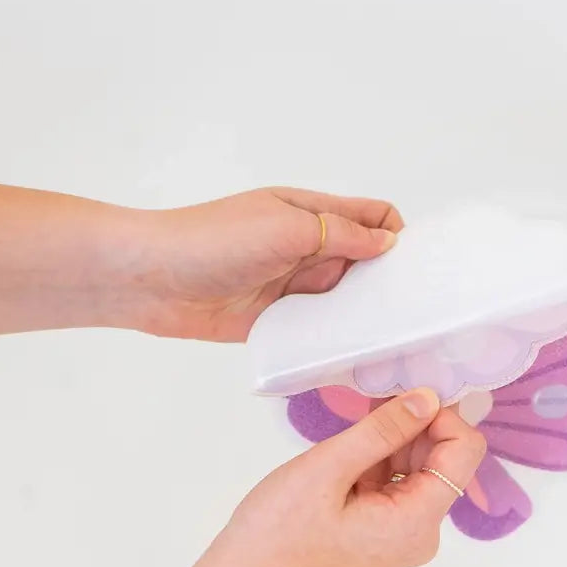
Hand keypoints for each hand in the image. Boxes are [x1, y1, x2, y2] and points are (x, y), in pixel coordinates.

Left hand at [136, 186, 402, 340]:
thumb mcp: (287, 227)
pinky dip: (334, 336)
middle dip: (387, 279)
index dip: (397, 234)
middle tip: (413, 310)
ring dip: (362, 312)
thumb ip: (340, 234)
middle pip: (364, 260)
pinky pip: (316, 327)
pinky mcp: (278, 319)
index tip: (414, 266)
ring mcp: (293, 285)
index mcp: (312, 213)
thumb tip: (389, 242)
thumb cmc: (217, 240)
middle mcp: (308, 248)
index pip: (371, 216)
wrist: (151, 279)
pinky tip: (355, 353)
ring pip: (343, 297)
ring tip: (392, 337)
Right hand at [198, 389, 486, 566]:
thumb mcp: (329, 468)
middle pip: (442, 460)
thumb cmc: (277, 533)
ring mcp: (402, 539)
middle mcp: (422, 534)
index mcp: (419, 521)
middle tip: (361, 414)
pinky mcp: (382, 538)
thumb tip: (429, 398)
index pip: (464, 451)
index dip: (440, 415)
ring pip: (415, 471)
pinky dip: (374, 466)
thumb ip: (384, 430)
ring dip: (387, 447)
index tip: (398, 398)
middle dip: (409, 429)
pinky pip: (394, 489)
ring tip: (340, 448)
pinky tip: (339, 465)